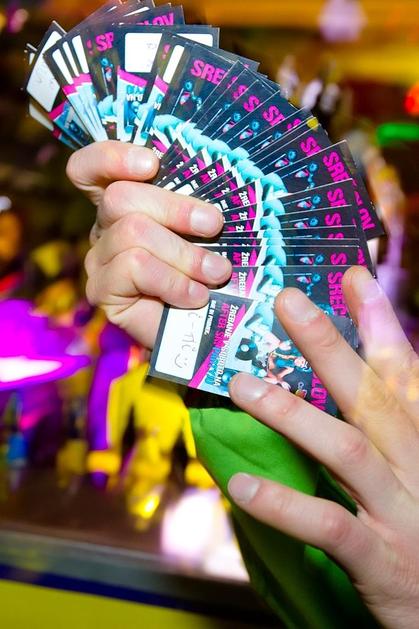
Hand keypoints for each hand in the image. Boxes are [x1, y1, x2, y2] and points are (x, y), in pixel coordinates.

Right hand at [66, 141, 231, 347]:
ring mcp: (99, 260)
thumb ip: (193, 208)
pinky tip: (196, 296)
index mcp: (123, 205)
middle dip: (175, 209)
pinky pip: (134, 268)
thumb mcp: (202, 233)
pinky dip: (173, 281)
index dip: (111, 157)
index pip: (90, 170)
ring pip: (132, 233)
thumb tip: (211, 190)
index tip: (151, 163)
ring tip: (216, 273)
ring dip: (184, 254)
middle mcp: (104, 229)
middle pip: (120, 197)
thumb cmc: (205, 273)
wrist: (202, 330)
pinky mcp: (103, 291)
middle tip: (214, 225)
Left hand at [228, 266, 418, 627]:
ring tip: (243, 385)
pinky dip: (286, 505)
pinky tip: (242, 484)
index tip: (353, 276)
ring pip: (347, 451)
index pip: (403, 372)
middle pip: (372, 395)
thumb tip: (361, 376)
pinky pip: (330, 526)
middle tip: (286, 301)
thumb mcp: (415, 465)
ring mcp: (402, 512)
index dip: (379, 322)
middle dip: (329, 344)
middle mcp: (416, 465)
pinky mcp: (383, 561)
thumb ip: (390, 422)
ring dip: (293, 414)